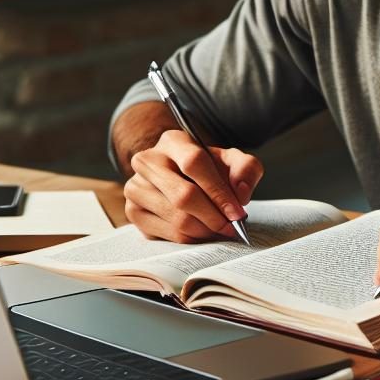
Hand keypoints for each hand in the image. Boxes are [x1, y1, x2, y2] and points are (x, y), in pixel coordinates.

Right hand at [124, 129, 263, 242]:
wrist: (181, 177)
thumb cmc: (209, 169)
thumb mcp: (232, 161)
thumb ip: (246, 169)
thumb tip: (241, 193)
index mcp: (172, 141)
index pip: (194, 163)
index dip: (218, 191)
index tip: (237, 212)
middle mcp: (147, 160)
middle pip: (183, 195)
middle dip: (214, 216)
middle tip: (232, 227)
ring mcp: (136, 187)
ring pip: (177, 218)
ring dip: (205, 230)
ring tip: (220, 229)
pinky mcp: (133, 212)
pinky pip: (168, 234)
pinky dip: (192, 239)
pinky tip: (203, 233)